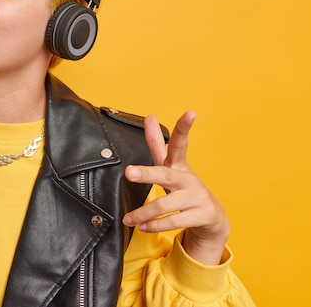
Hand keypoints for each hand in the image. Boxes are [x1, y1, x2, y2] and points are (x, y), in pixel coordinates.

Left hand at [122, 112, 230, 264]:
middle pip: (165, 175)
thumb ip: (156, 144)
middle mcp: (188, 179)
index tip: (191, 113)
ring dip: (143, 213)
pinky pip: (175, 221)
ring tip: (128, 219)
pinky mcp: (202, 215)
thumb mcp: (170, 166)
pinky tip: (144, 227)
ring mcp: (197, 197)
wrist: (212, 218)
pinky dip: (156, 226)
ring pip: (165, 205)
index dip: (184, 128)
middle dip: (147, 173)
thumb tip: (149, 116)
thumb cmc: (184, 187)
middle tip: (129, 172)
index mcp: (179, 165)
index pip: (180, 143)